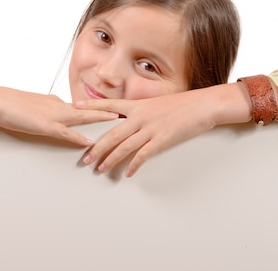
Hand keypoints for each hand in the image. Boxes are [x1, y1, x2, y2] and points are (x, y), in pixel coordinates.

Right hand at [0, 85, 118, 145]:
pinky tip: (90, 142)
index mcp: (57, 102)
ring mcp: (53, 115)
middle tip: (128, 112)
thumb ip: (48, 111)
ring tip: (119, 123)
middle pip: (89, 109)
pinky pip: (65, 133)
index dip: (100, 108)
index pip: (83, 106)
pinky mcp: (44, 125)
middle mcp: (59, 106)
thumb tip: (61, 113)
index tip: (116, 109)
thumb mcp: (34, 107)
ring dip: (101, 121)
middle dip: (109, 111)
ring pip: (83, 118)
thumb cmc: (10, 103)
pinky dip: (78, 138)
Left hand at [76, 83, 251, 176]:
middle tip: (85, 159)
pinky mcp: (162, 139)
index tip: (74, 107)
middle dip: (96, 147)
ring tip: (100, 169)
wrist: (202, 105)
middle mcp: (140, 116)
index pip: (109, 106)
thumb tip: (130, 118)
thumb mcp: (158, 103)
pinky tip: (128, 173)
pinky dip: (134, 165)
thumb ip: (142, 111)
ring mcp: (150, 128)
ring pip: (124, 146)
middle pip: (112, 133)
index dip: (91, 107)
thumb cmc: (182, 104)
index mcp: (138, 106)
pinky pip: (143, 154)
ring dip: (111, 159)